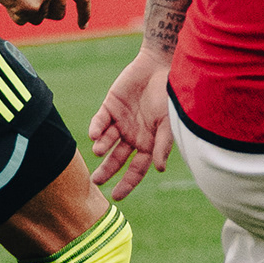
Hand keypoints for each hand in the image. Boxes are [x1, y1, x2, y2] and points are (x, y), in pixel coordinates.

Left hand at [88, 47, 171, 200]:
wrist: (159, 66)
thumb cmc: (169, 96)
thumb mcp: (168, 122)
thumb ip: (162, 144)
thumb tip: (159, 169)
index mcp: (148, 144)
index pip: (136, 170)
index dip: (127, 183)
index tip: (116, 196)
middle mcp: (133, 137)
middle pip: (117, 160)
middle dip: (106, 171)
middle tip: (96, 181)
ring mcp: (120, 122)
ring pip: (106, 142)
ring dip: (102, 148)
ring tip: (99, 151)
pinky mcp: (109, 107)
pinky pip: (99, 122)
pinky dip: (96, 129)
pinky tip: (95, 135)